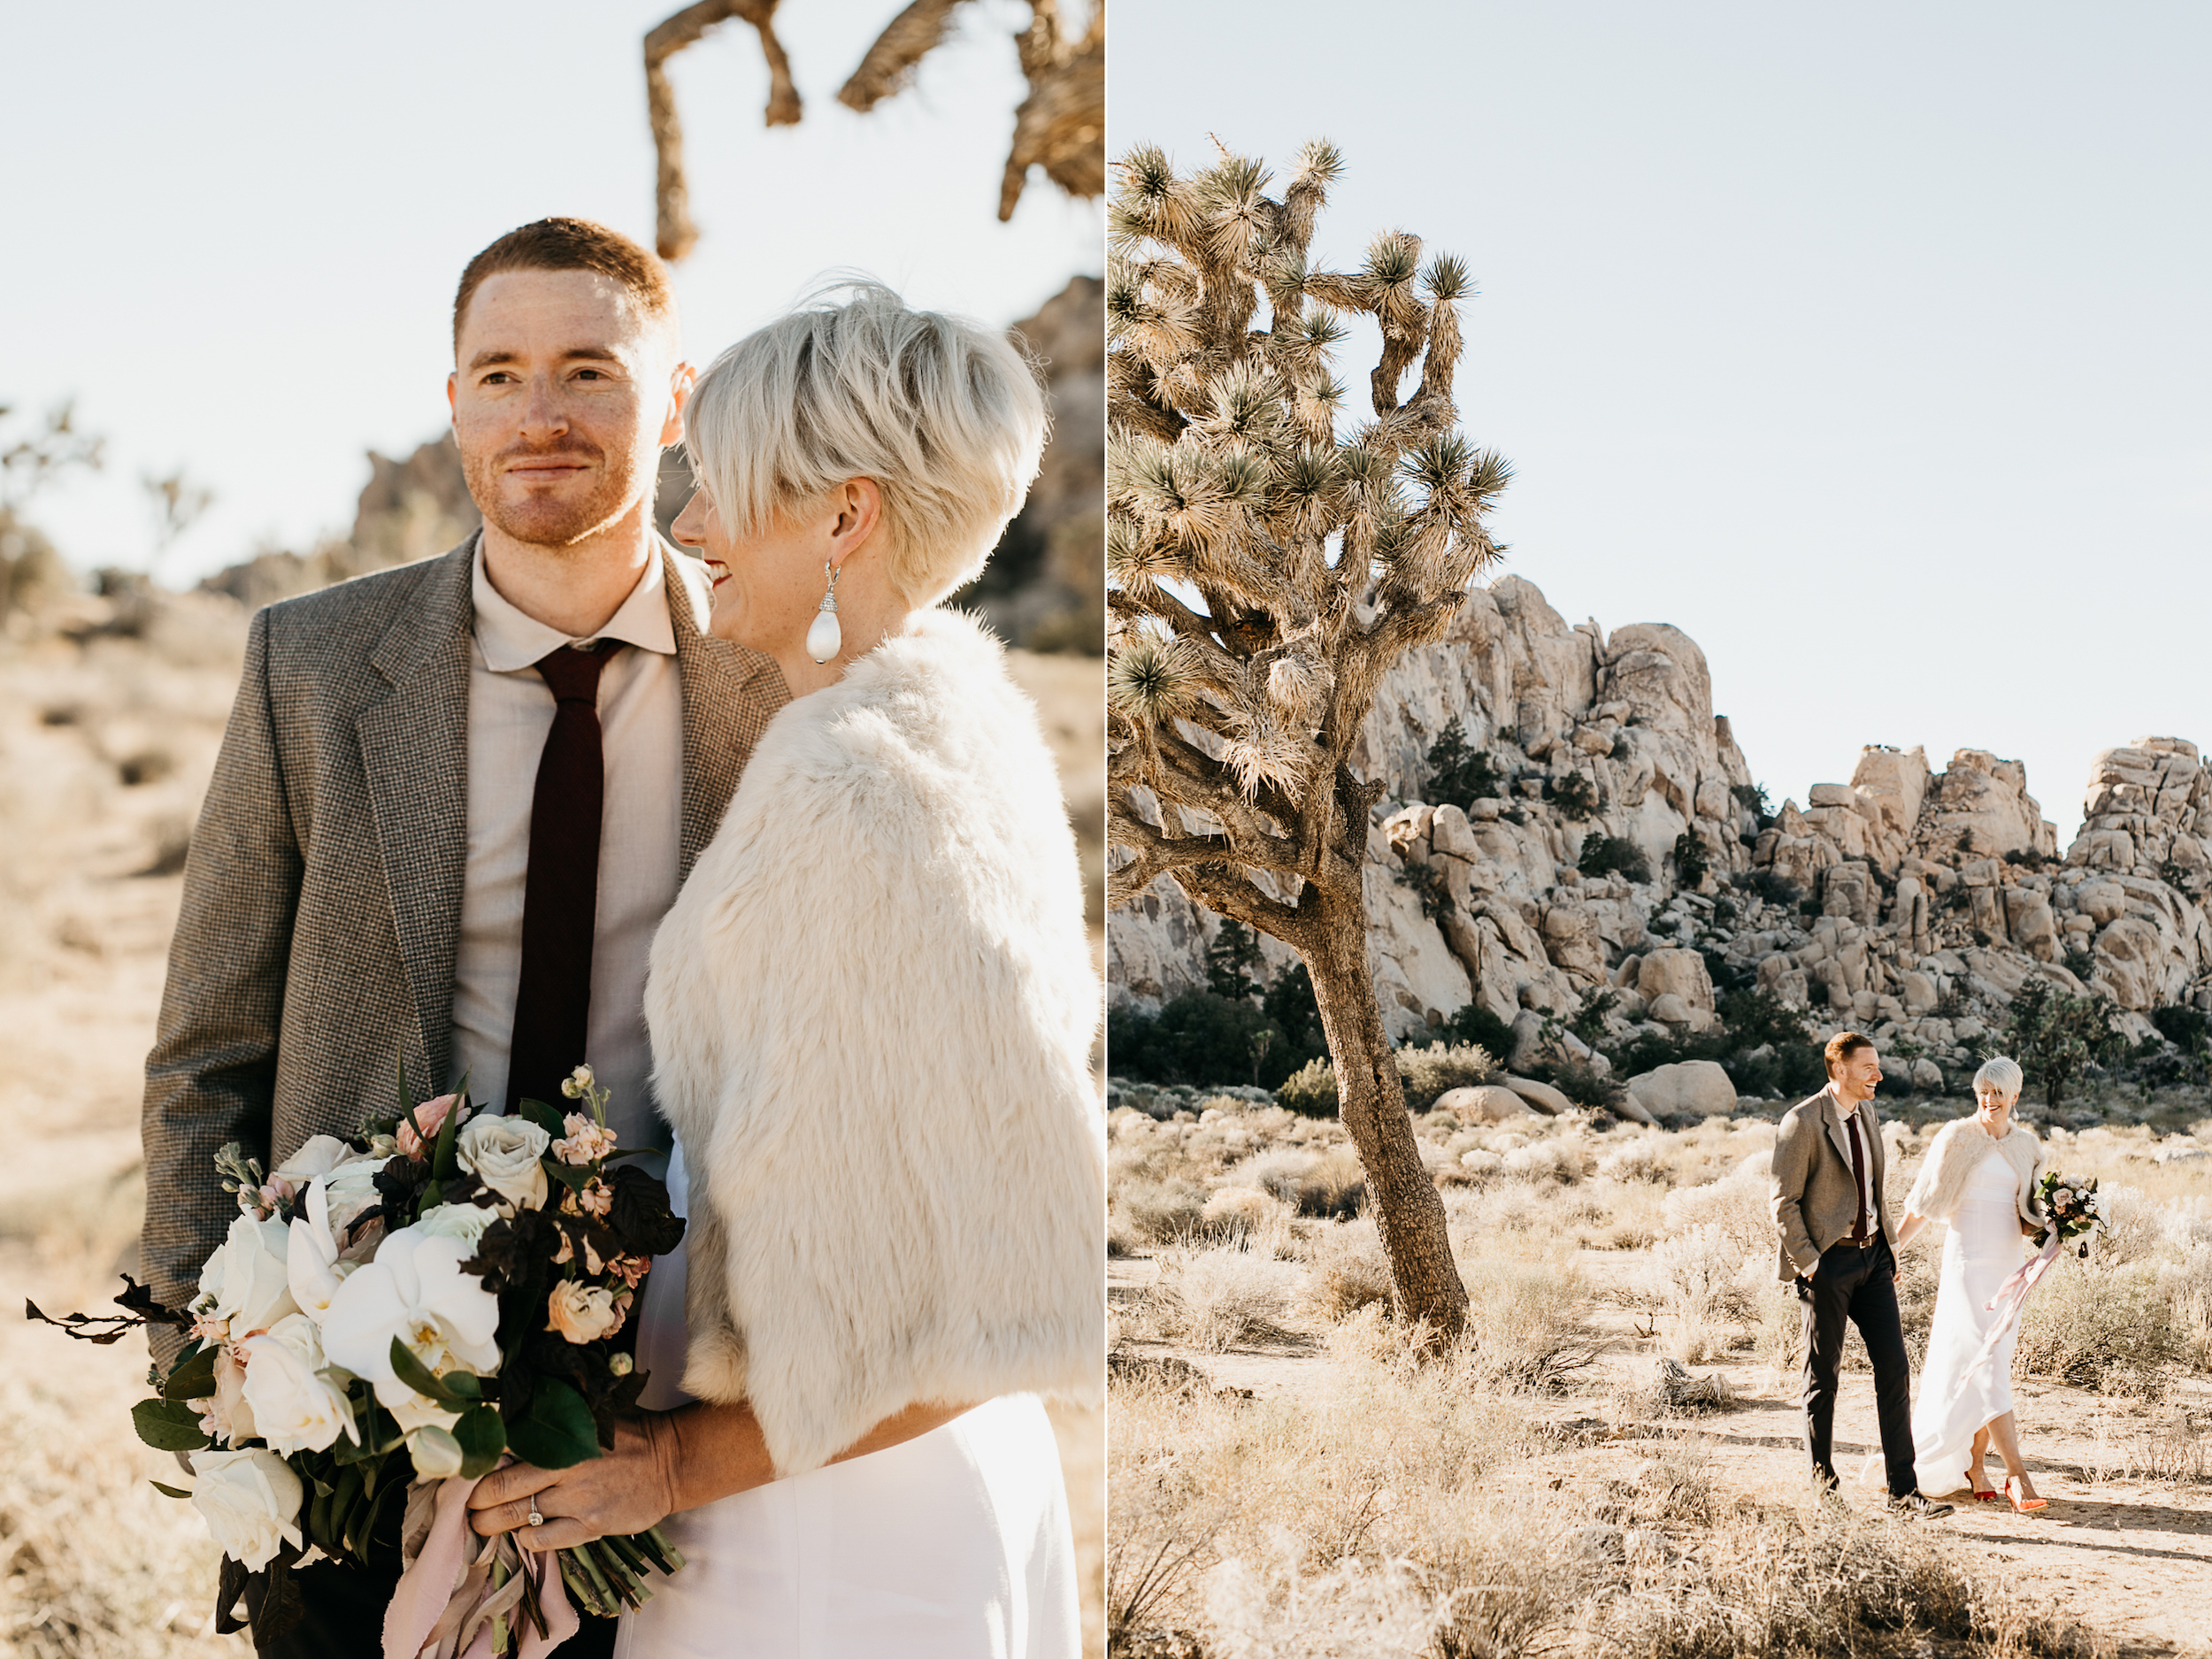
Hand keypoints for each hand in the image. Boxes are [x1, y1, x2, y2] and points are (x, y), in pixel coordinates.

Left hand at [467, 1414, 678, 1550]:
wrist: (671, 1463)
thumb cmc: (628, 1437)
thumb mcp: (592, 1418)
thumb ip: (554, 1422)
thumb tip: (509, 1420)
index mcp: (563, 1440)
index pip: (503, 1455)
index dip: (476, 1470)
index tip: (462, 1478)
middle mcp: (566, 1471)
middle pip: (500, 1491)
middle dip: (475, 1503)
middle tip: (465, 1507)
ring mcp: (577, 1502)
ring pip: (516, 1519)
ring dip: (491, 1525)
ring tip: (482, 1525)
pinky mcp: (590, 1527)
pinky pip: (543, 1540)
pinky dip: (525, 1538)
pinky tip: (524, 1533)